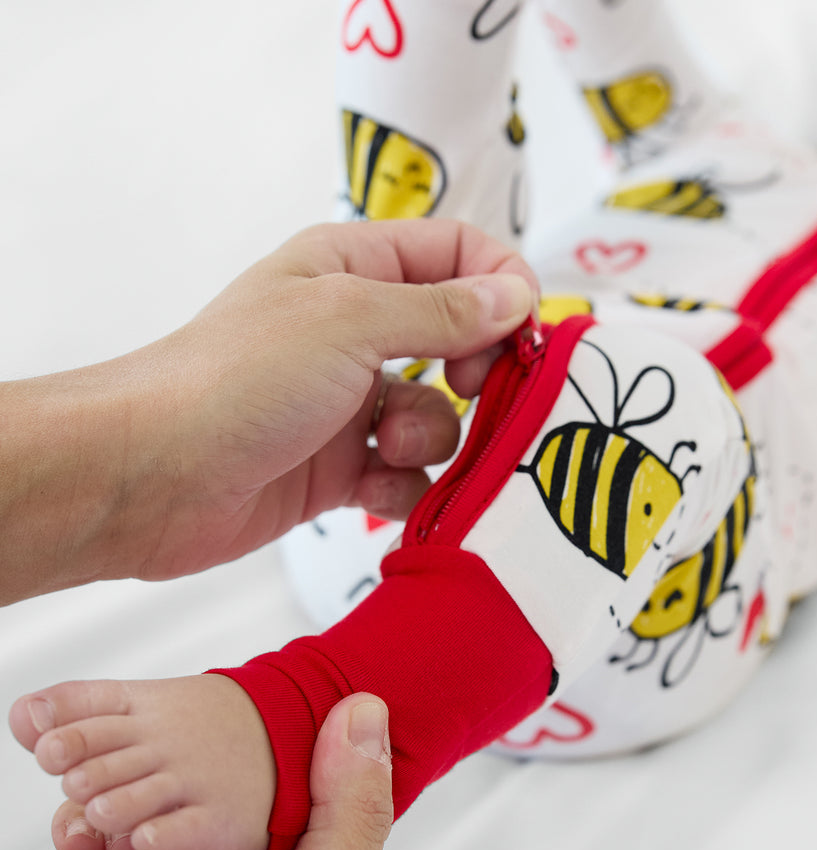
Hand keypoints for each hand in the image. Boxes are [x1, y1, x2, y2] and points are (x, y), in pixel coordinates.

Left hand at [0, 219, 537, 602]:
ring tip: (388, 445)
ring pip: (438, 413)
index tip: (524, 330)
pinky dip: (403, 485)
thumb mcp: (351, 321)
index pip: (457, 252)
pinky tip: (374, 491)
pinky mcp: (342, 467)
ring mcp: (350, 402)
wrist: (153, 476)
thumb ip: (443, 309)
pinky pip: (406, 472)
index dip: (500, 283)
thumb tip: (517, 293)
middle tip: (470, 386)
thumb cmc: (239, 377)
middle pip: (459, 336)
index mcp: (354, 268)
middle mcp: (356, 330)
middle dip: (476, 368)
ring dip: (430, 434)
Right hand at [0, 694, 392, 849]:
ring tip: (120, 801)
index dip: (298, 742)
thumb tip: (369, 714)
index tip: (280, 701)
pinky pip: (94, 820)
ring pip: (156, 792)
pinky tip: (85, 838)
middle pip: (228, 784)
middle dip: (200, 760)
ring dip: (129, 786)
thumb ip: (351, 821)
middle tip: (181, 747)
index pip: (309, 793)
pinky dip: (82, 822)